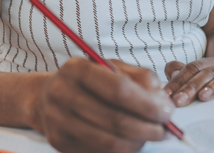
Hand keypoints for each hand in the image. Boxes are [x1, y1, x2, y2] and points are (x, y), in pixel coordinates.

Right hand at [31, 58, 172, 152]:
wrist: (46, 97)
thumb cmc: (88, 81)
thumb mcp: (111, 68)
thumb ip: (140, 77)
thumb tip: (162, 101)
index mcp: (77, 68)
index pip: (118, 90)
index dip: (147, 105)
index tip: (167, 112)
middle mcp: (62, 93)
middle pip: (115, 119)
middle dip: (148, 128)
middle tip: (167, 130)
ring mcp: (57, 120)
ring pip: (109, 141)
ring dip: (138, 142)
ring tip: (151, 136)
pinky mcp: (59, 142)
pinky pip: (99, 152)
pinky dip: (122, 150)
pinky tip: (131, 141)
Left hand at [164, 58, 213, 106]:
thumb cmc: (206, 88)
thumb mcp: (191, 81)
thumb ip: (178, 77)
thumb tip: (168, 79)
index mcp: (203, 66)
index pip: (189, 69)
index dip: (177, 82)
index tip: (167, 95)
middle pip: (203, 74)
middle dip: (190, 88)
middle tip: (179, 101)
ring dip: (213, 86)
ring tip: (203, 96)